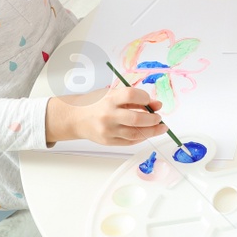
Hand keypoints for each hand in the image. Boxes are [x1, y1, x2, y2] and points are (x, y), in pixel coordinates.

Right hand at [47, 85, 166, 145]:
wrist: (76, 118)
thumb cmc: (96, 103)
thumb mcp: (113, 94)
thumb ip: (134, 99)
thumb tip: (157, 105)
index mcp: (109, 98)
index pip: (132, 95)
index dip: (145, 98)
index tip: (150, 101)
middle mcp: (108, 115)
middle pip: (136, 119)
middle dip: (153, 120)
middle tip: (160, 118)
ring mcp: (108, 130)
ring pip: (135, 134)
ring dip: (152, 131)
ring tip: (160, 127)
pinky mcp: (108, 141)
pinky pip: (130, 141)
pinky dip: (141, 137)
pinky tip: (147, 133)